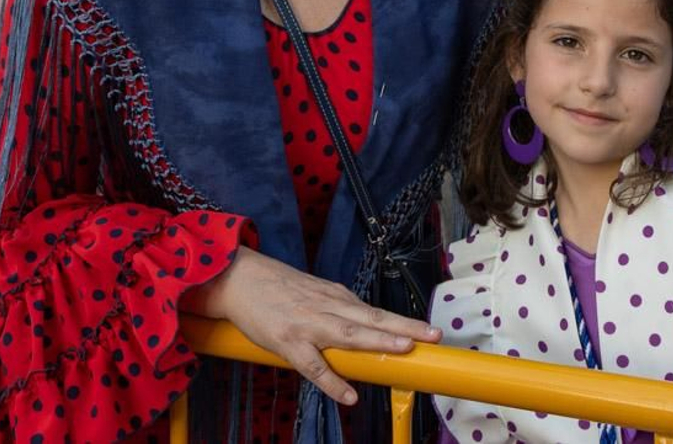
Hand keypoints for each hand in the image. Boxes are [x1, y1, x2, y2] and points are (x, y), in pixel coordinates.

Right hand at [184, 246, 439, 405]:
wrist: (238, 277)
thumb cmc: (276, 288)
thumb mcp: (314, 292)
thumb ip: (338, 309)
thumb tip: (364, 327)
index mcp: (336, 297)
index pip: (376, 312)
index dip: (404, 322)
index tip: (431, 331)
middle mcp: (327, 307)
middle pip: (372, 319)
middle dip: (404, 328)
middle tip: (434, 335)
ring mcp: (308, 324)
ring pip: (349, 334)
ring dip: (378, 341)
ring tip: (404, 350)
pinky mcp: (287, 341)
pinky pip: (313, 366)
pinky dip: (331, 381)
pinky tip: (348, 396)